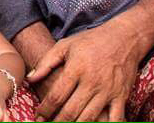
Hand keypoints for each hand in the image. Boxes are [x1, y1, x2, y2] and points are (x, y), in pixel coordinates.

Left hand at [26, 20, 141, 120]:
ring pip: (90, 118)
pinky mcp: (122, 97)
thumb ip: (46, 63)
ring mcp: (108, 91)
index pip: (56, 96)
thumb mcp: (65, 45)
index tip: (38, 118)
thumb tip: (29, 79)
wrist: (124, 38)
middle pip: (71, 111)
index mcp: (76, 69)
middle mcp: (92, 82)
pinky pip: (115, 119)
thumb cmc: (91, 41)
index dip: (45, 110)